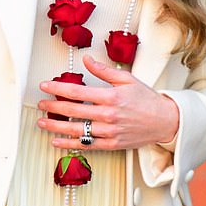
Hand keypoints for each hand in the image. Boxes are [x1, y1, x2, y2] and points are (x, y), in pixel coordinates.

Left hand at [37, 54, 178, 150]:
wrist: (165, 122)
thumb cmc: (146, 99)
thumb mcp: (127, 79)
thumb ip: (104, 71)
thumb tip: (86, 60)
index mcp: (111, 97)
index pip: (78, 92)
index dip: (58, 89)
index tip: (44, 86)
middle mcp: (108, 116)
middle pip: (73, 111)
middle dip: (53, 107)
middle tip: (40, 104)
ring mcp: (109, 132)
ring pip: (76, 130)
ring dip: (56, 127)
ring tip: (41, 122)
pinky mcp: (111, 145)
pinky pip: (86, 145)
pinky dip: (69, 144)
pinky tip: (56, 141)